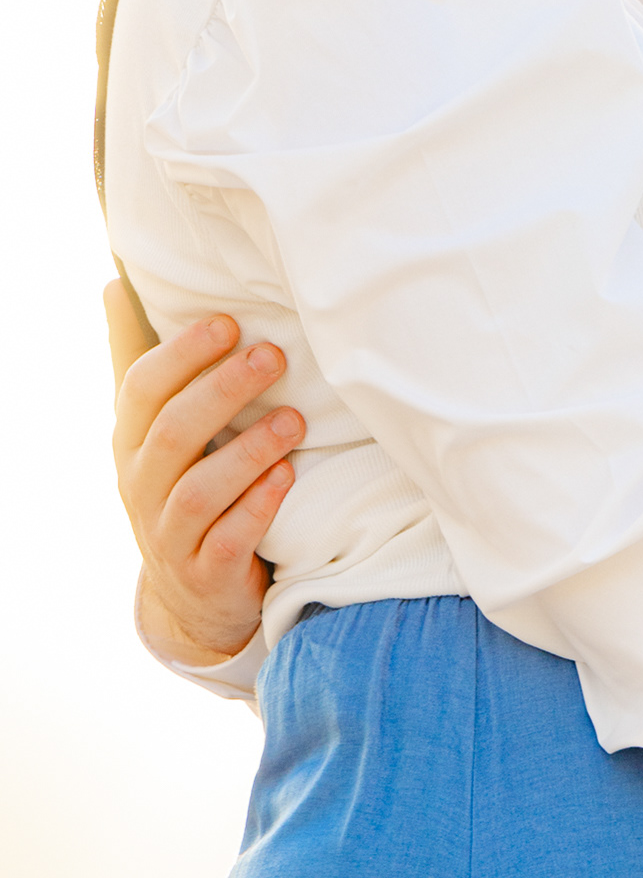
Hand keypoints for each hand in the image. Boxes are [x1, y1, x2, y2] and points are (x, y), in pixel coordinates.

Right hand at [107, 296, 299, 662]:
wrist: (192, 594)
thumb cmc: (181, 485)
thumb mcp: (153, 428)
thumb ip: (138, 360)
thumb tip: (113, 284)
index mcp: (129, 442)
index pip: (141, 389)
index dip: (183, 354)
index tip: (229, 322)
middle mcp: (140, 486)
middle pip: (173, 433)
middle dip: (222, 390)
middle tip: (273, 356)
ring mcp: (169, 535)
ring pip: (199, 490)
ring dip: (248, 451)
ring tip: (294, 419)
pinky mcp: (205, 574)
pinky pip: (227, 540)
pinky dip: (258, 507)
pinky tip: (288, 476)